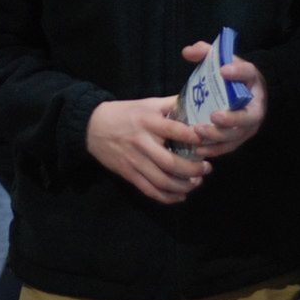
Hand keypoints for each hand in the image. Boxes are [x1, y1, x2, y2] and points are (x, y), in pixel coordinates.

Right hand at [85, 96, 210, 204]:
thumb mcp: (147, 103)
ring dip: (183, 186)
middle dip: (193, 169)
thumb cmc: (125, 113)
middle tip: (207, 168)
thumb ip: (170, 104)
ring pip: (162, 181)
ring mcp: (134, 161)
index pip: (174, 130)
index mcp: (148, 122)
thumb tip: (196, 102)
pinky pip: (149, 190)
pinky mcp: (128, 174)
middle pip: (170, 162)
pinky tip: (180, 196)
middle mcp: (142, 142)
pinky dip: (167, 197)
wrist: (92, 127)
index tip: (208, 142)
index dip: (193, 137)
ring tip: (196, 182)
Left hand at [180, 42, 266, 157]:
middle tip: (213, 116)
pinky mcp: (239, 139)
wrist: (244, 94)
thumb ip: (205, 52)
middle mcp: (255, 106)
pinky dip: (214, 149)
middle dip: (230, 118)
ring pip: (236, 135)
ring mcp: (248, 125)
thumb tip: (187, 52)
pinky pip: (228, 147)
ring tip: (198, 132)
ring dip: (217, 136)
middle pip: (247, 116)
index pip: (249, 73)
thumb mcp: (222, 60)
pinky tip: (197, 149)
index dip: (238, 72)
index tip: (223, 70)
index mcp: (252, 80)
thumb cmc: (230, 76)